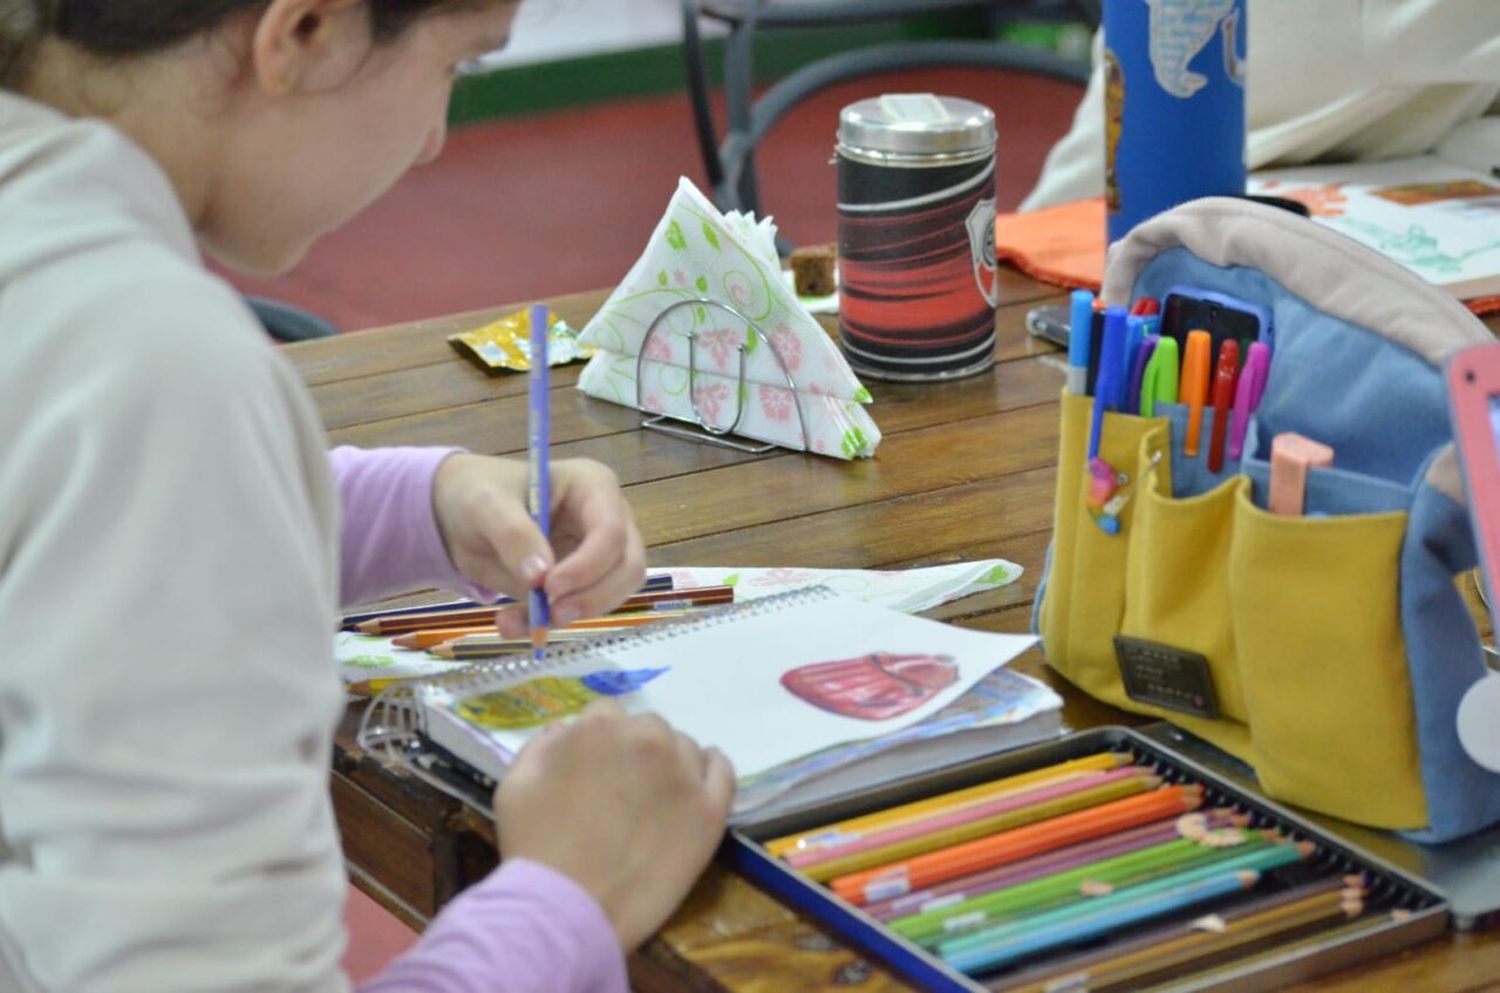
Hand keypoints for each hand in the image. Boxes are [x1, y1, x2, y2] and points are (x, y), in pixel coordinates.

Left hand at [432, 454, 645, 636]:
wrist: (459, 515)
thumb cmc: (479, 492)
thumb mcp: (486, 505)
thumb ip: (514, 535)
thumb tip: (540, 578)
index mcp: (593, 486)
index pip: (612, 530)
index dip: (589, 564)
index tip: (550, 587)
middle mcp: (608, 519)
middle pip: (627, 567)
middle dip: (593, 596)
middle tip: (552, 613)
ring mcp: (598, 555)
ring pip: (613, 595)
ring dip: (571, 616)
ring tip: (517, 620)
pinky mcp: (579, 584)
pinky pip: (578, 611)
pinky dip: (546, 624)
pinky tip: (510, 623)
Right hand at [495, 700, 735, 949]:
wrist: (567, 910)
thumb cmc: (534, 848)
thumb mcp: (515, 786)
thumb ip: (541, 747)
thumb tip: (565, 730)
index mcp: (600, 728)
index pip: (606, 715)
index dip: (598, 743)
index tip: (593, 770)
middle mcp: (648, 740)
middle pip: (648, 728)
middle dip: (634, 751)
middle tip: (621, 790)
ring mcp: (683, 774)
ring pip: (684, 748)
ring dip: (669, 763)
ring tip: (653, 799)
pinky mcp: (709, 811)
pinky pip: (722, 772)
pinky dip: (712, 769)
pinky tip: (698, 782)